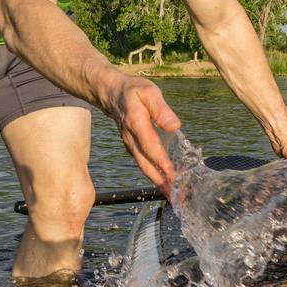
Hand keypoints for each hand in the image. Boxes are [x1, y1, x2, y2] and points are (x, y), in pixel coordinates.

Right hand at [101, 74, 180, 192]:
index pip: (151, 147)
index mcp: (137, 124)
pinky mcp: (132, 147)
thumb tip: (174, 126)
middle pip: (146, 164)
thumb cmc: (133, 91)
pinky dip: (154, 173)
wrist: (111, 93)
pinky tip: (164, 179)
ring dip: (158, 181)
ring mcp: (130, 144)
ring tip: (172, 193)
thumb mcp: (149, 92)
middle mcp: (131, 138)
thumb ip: (161, 109)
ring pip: (144, 166)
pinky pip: (143, 162)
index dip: (162, 163)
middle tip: (176, 195)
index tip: (174, 176)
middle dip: (161, 181)